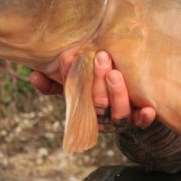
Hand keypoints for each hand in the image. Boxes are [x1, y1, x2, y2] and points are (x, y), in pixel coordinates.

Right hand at [28, 51, 155, 131]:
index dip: (68, 78)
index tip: (66, 58)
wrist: (135, 109)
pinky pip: (143, 123)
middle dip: (97, 81)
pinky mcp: (141, 121)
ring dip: (116, 93)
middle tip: (100, 57)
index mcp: (86, 109)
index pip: (74, 96)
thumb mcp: (78, 89)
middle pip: (98, 103)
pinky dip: (145, 117)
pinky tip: (148, 109)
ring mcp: (123, 120)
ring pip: (119, 111)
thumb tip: (33, 74)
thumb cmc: (100, 93)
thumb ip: (57, 83)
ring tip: (115, 73)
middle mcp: (104, 117)